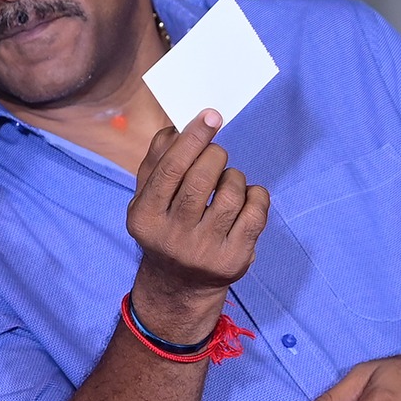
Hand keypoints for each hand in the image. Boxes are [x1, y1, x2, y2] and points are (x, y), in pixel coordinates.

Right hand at [124, 109, 271, 341]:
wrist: (178, 285)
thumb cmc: (164, 227)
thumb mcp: (147, 199)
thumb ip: (157, 161)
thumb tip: (176, 127)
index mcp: (145, 218)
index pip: (171, 170)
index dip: (193, 138)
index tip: (212, 115)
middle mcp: (173, 237)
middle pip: (202, 178)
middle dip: (215, 155)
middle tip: (216, 155)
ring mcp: (205, 251)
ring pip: (232, 192)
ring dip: (234, 177)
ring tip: (227, 184)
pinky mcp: (235, 259)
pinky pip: (256, 211)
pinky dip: (256, 194)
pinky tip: (245, 199)